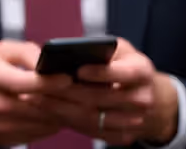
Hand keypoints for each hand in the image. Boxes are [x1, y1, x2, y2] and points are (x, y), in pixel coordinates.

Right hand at [0, 40, 72, 146]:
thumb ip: (25, 51)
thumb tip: (49, 60)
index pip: (30, 83)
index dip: (52, 82)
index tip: (68, 78)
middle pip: (41, 106)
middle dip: (63, 99)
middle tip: (76, 90)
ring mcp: (2, 125)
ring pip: (45, 122)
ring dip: (60, 112)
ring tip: (67, 100)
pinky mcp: (9, 139)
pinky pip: (41, 133)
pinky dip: (51, 123)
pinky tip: (53, 112)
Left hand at [26, 38, 177, 145]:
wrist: (148, 97)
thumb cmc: (124, 65)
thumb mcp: (118, 49)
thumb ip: (99, 49)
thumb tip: (70, 50)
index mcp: (142, 72)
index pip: (122, 73)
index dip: (99, 73)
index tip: (77, 69)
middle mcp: (143, 98)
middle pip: (102, 98)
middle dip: (68, 91)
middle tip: (41, 84)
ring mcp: (135, 121)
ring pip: (93, 118)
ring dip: (61, 109)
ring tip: (36, 98)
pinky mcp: (124, 136)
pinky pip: (92, 131)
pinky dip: (68, 122)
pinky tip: (48, 111)